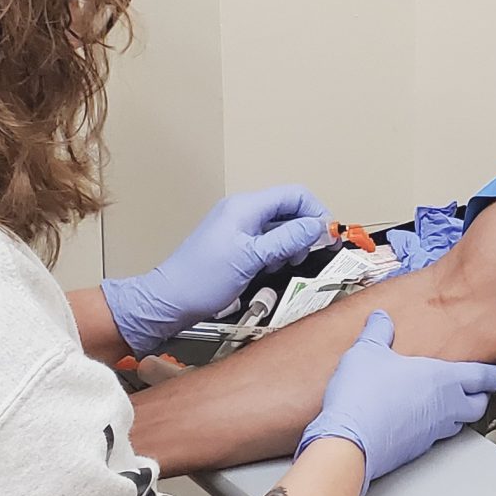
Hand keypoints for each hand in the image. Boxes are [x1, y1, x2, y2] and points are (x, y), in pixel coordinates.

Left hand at [98, 184, 329, 353]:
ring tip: (284, 265)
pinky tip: (269, 271)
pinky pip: (267, 242)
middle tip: (305, 256)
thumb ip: (288, 239)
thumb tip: (319, 226)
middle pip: (289, 210)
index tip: (325, 237)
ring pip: (279, 228)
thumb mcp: (252, 258)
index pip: (295, 195)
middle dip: (304, 232)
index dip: (316, 213)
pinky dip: (276, 254)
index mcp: (246, 206)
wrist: (170, 301)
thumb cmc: (202, 280)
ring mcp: (239, 228)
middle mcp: (243, 211)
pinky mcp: (236, 245)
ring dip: (290, 245)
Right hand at [300, 313, 495, 486]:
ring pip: (458, 423)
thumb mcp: (367, 352)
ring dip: (458, 414)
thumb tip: (380, 319)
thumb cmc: (363, 399)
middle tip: (481, 391)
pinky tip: (417, 421)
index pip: (484, 376)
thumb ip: (377, 332)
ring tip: (449, 405)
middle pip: (479, 405)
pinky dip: (432, 428)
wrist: (348, 443)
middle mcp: (445, 408)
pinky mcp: (415, 451)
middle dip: (483, 397)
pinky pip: (433, 437)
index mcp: (442, 380)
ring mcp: (432, 432)